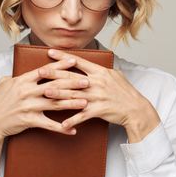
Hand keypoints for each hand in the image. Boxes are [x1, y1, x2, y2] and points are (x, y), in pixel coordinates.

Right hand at [0, 56, 89, 138]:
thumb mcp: (4, 84)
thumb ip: (16, 76)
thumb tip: (24, 71)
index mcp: (23, 80)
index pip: (45, 70)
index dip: (60, 65)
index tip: (74, 61)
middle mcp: (28, 92)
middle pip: (55, 85)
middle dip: (73, 83)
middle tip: (87, 82)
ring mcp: (29, 106)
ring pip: (55, 103)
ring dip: (72, 103)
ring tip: (86, 102)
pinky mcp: (29, 120)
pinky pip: (49, 125)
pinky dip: (61, 128)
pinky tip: (73, 129)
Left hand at [44, 48, 160, 141]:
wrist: (135, 108)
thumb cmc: (126, 92)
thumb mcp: (116, 76)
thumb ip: (102, 71)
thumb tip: (93, 66)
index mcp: (101, 72)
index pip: (79, 62)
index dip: (64, 57)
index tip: (50, 52)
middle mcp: (97, 83)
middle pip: (72, 77)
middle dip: (55, 73)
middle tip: (40, 71)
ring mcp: (97, 97)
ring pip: (74, 95)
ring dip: (58, 95)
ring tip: (45, 93)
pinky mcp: (99, 110)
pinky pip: (83, 116)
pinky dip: (72, 120)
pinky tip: (62, 124)